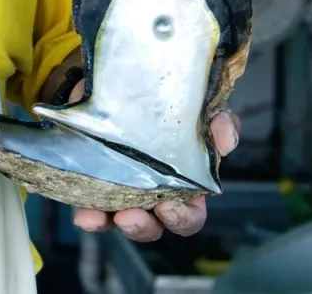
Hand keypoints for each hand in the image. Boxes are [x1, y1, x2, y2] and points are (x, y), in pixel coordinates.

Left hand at [68, 80, 241, 242]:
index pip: (190, 215)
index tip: (168, 207)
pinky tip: (85, 215)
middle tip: (132, 215)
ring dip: (115, 224)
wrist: (118, 84)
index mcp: (183, 185)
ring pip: (123, 222)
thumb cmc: (163, 105)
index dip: (182, 218)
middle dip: (146, 227)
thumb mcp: (195, 108)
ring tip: (114, 215)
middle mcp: (153, 195)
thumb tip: (226, 138)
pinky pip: (92, 209)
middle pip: (154, 227)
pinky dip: (90, 217)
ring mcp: (122, 192)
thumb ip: (217, 120)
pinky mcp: (94, 186)